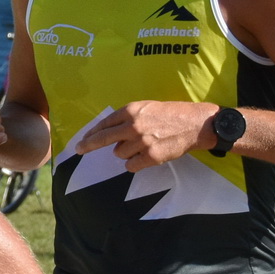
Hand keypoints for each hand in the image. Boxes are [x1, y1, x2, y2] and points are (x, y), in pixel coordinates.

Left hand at [76, 101, 216, 171]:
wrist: (195, 124)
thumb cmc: (172, 114)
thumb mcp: (147, 108)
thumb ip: (128, 118)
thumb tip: (111, 134)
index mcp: (132, 110)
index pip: (105, 123)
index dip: (92, 133)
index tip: (83, 139)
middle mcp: (133, 125)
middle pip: (103, 138)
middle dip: (88, 145)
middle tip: (79, 150)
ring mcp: (141, 142)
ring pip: (119, 154)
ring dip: (126, 153)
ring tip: (143, 145)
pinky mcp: (150, 157)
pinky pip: (131, 165)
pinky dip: (136, 163)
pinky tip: (147, 156)